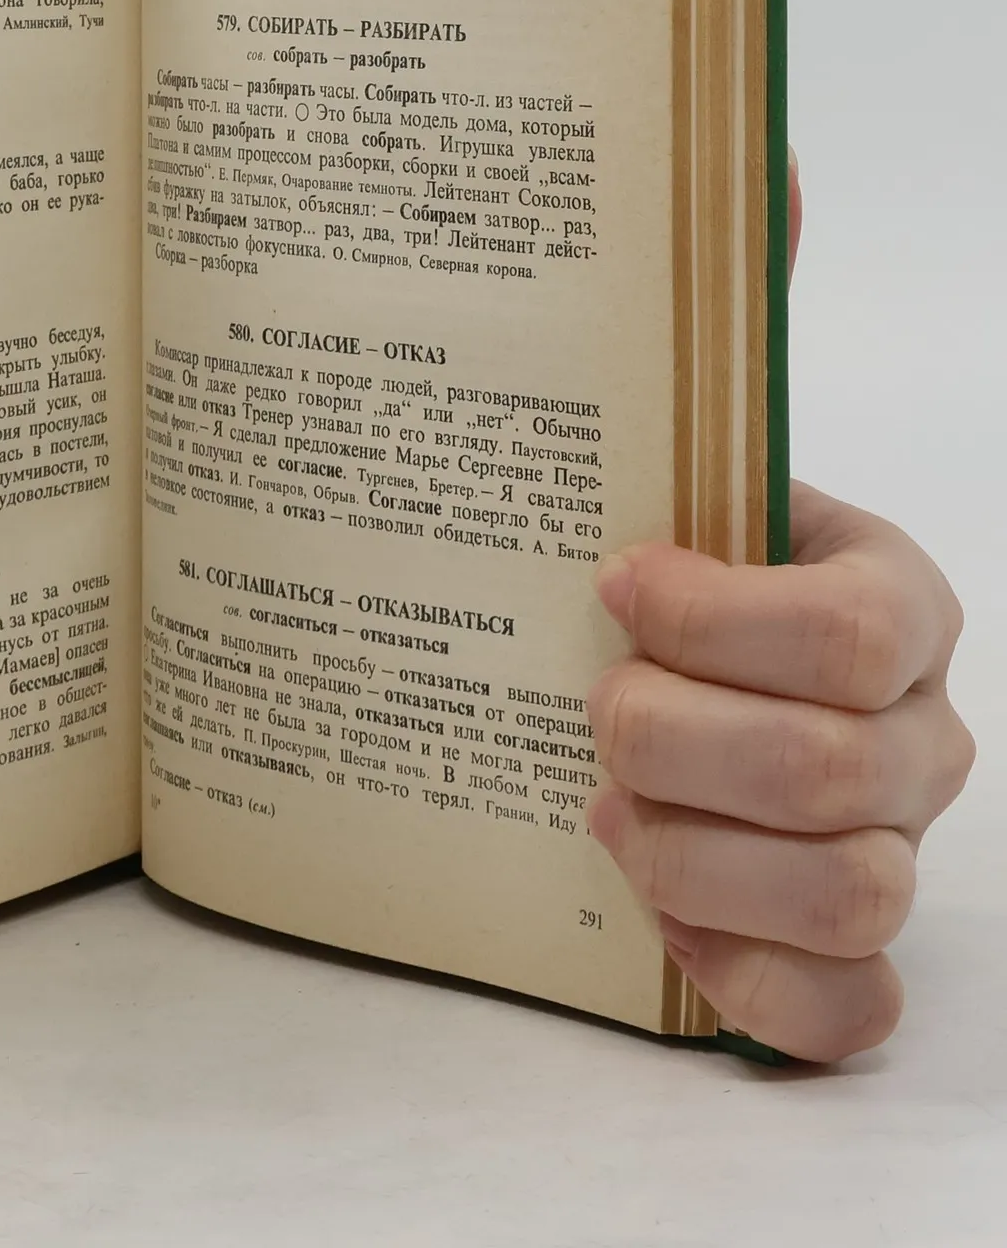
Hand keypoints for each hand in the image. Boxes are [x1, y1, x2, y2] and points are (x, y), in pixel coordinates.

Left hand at [587, 482, 972, 1059]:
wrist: (695, 656)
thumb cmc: (689, 577)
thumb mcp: (690, 510)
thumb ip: (662, 502)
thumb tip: (590, 538)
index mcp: (899, 607)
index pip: (849, 633)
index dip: (710, 620)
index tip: (613, 586)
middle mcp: (919, 735)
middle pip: (824, 769)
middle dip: (666, 739)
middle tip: (596, 709)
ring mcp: (899, 847)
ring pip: (844, 895)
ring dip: (688, 855)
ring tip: (607, 807)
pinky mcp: (854, 946)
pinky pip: (846, 1007)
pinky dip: (742, 974)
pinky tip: (664, 920)